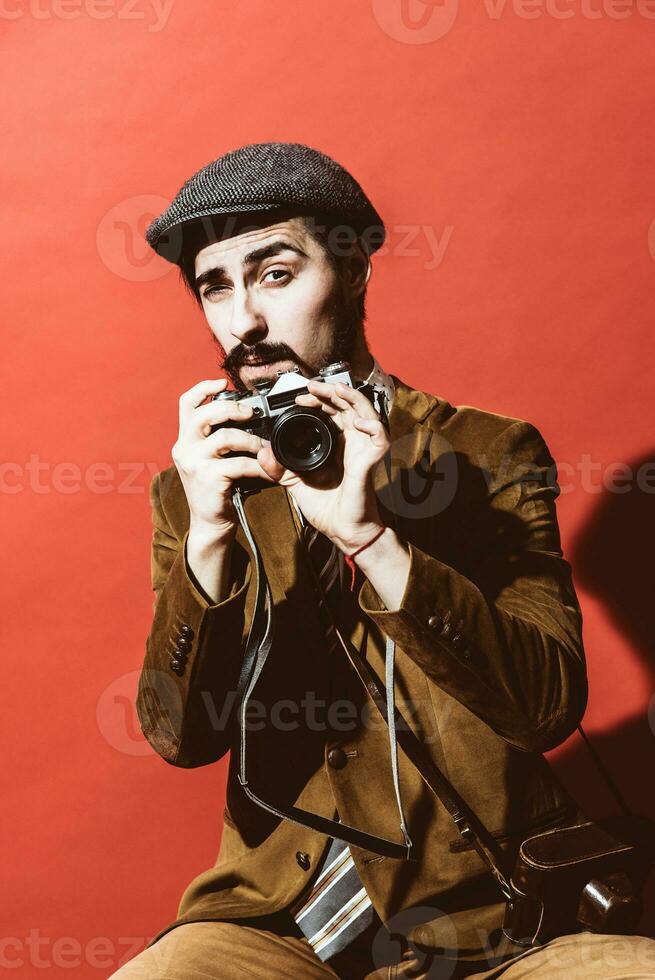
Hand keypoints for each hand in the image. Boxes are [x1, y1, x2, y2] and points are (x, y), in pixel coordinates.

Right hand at [171, 378, 275, 540]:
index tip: (222, 382)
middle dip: (231, 408)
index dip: (203, 388)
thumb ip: (219, 437)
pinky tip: (269, 471)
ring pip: (226, 437)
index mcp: (185, 439)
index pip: (186, 404)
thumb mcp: (211, 458)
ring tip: (265, 449)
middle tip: (251, 414)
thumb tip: (248, 415)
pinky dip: (259, 466)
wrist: (210, 522)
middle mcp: (184, 447)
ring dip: (251, 441)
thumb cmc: (217, 488)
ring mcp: (194, 462)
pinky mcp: (208, 478)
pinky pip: (239, 464)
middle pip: (204, 414)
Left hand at [256, 380, 389, 552]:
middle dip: (331, 391)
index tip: (300, 398)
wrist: (343, 530)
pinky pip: (381, 437)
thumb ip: (279, 468)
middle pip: (348, 404)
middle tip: (311, 387)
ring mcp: (364, 449)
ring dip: (352, 397)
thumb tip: (262, 453)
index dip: (318, 399)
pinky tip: (359, 421)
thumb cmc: (327, 508)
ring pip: (367, 412)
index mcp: (337, 443)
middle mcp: (352, 442)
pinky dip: (373, 426)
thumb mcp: (296, 483)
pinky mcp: (371, 461)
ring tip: (336, 389)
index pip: (332, 410)